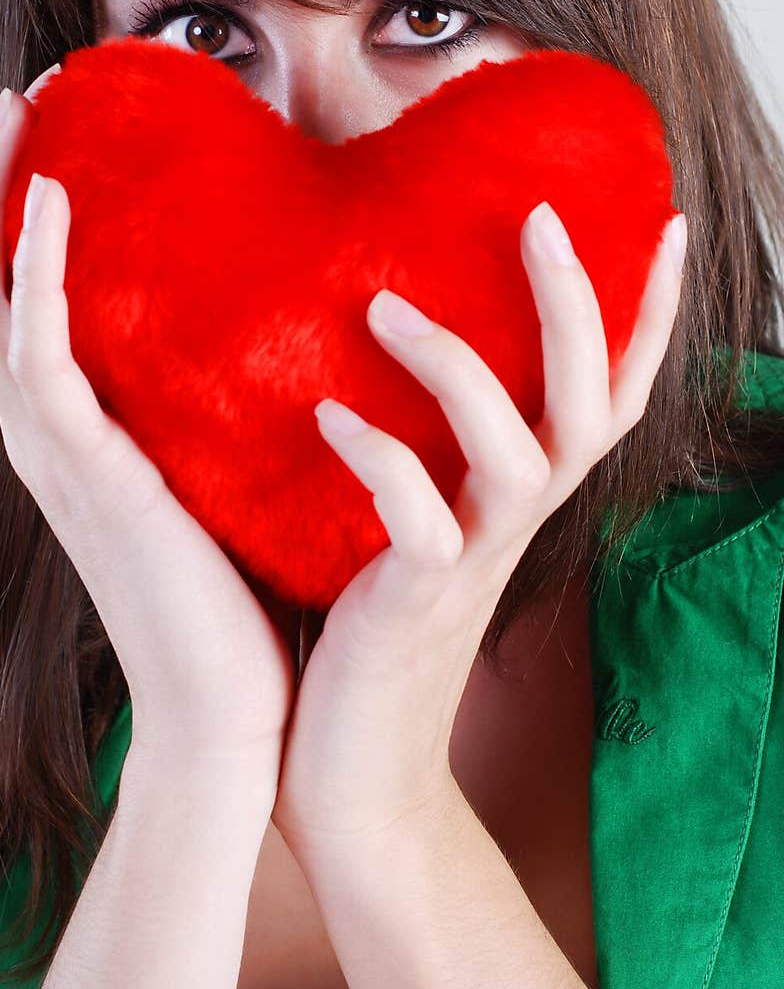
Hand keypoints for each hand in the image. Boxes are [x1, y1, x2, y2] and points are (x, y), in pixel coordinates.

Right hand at [0, 68, 295, 763]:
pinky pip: (37, 354)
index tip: (55, 135)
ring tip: (25, 115)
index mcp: (73, 436)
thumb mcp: (213, 478)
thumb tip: (272, 337)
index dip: (18, 220)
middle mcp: (44, 437)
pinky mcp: (86, 474)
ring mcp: (53, 455)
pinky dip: (34, 271)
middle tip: (29, 96)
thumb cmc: (233, 597)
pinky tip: (53, 199)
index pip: (18, 305)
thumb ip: (211, 410)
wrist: (230, 710)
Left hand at [271, 201, 686, 857]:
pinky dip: (379, 458)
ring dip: (458, 366)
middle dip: (576, 306)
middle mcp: (517, 522)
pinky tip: (327, 414)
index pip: (614, 395)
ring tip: (384, 304)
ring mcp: (474, 563)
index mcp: (523, 495)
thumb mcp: (422, 520)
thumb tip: (380, 332)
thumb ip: (430, 448)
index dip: (649, 316)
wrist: (357, 770)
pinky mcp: (415, 600)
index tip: (661, 221)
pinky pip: (418, 519)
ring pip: (517, 453)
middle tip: (540, 217)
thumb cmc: (374, 626)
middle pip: (588, 406)